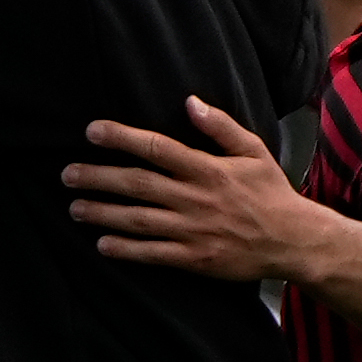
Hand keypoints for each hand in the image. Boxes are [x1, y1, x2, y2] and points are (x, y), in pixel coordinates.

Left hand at [65, 96, 316, 280]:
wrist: (294, 241)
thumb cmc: (272, 194)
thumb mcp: (253, 151)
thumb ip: (220, 127)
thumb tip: (189, 102)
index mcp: (207, 169)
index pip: (157, 148)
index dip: (121, 138)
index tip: (92, 132)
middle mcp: (196, 198)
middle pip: (138, 184)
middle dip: (98, 178)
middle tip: (67, 174)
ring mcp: (194, 230)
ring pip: (139, 220)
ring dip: (103, 213)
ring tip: (75, 207)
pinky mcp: (195, 259)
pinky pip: (153, 254)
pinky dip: (127, 249)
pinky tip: (102, 244)